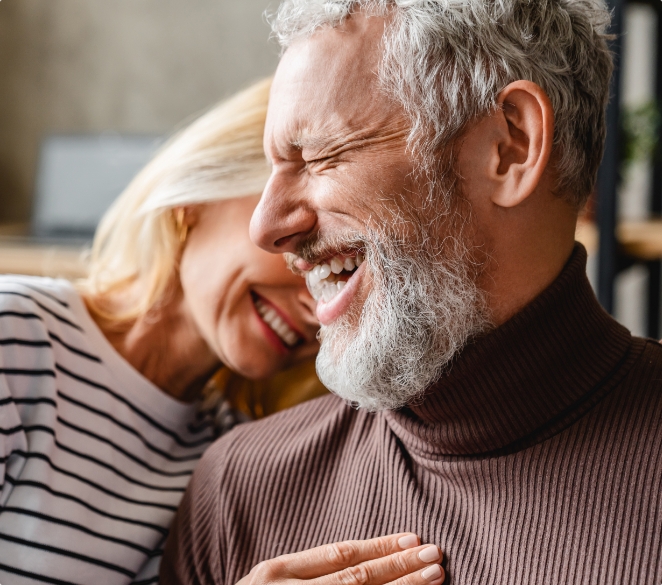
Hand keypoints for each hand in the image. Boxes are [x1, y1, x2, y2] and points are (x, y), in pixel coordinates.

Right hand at [236, 533, 443, 584]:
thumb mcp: (267, 584)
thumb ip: (306, 572)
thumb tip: (359, 560)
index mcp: (277, 574)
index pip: (340, 555)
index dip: (379, 546)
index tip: (413, 537)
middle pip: (357, 581)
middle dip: (400, 568)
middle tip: (437, 555)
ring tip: (434, 578)